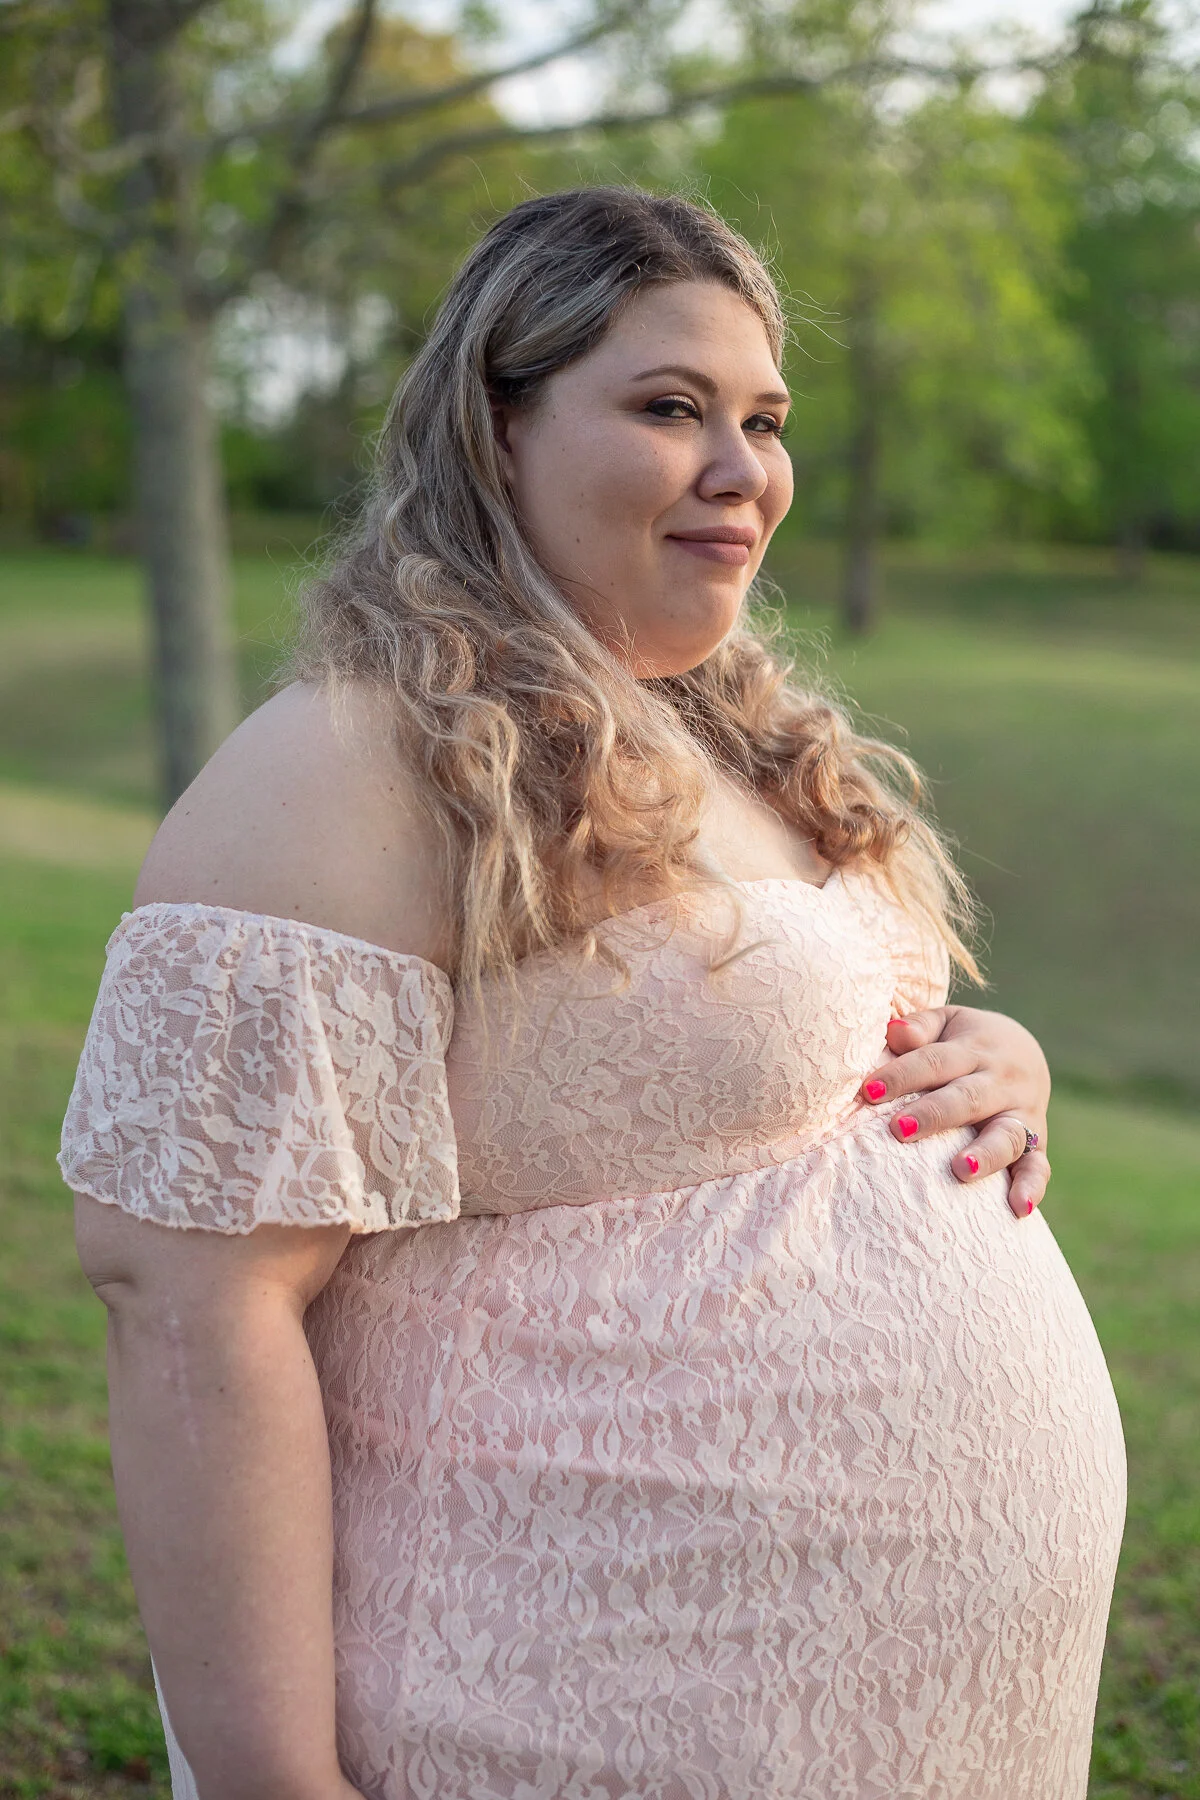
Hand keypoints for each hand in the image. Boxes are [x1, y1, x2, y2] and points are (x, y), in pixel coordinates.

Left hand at [859, 1005, 1051, 1219]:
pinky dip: (1032, 1187)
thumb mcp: (947, 1022)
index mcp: (974, 1049)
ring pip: (1007, 1134)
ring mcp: (1022, 1114)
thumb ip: (921, 1027)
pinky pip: (1038, 1166)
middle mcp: (1001, 1081)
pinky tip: (1019, 1208)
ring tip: (961, 1169)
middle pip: (967, 1098)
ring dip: (986, 1153)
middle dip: (934, 1114)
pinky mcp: (1036, 1143)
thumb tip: (894, 1033)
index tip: (870, 1092)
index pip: (935, 1061)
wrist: (1025, 1052)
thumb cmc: (966, 1041)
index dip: (903, 1075)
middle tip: (900, 1130)